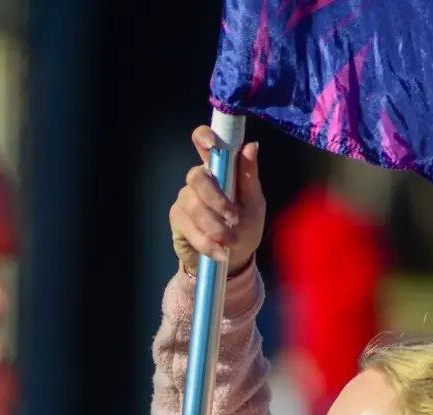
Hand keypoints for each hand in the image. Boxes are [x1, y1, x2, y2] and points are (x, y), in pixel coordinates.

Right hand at [170, 126, 264, 275]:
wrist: (234, 259)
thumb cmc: (245, 227)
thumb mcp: (254, 204)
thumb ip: (249, 176)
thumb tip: (251, 146)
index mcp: (218, 168)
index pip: (203, 142)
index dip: (203, 137)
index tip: (210, 144)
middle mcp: (198, 180)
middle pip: (195, 177)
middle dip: (216, 200)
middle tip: (234, 218)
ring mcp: (185, 200)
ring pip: (193, 206)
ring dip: (215, 227)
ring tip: (231, 242)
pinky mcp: (178, 222)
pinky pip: (188, 229)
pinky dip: (206, 242)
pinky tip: (219, 253)